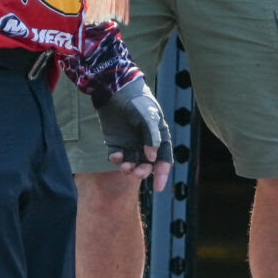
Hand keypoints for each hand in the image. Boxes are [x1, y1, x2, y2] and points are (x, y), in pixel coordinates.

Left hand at [95, 76, 173, 190]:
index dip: (163, 174)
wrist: (114, 90)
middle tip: (136, 173)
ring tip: (125, 168)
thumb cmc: (136, 101)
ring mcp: (130, 144)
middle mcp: (145, 143)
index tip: (159, 187)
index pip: (164, 159)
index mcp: (158, 137)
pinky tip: (115, 156)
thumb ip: (151, 136)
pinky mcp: (116, 143)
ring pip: (132, 164)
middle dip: (143, 172)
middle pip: (147, 165)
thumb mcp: (147, 117)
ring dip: (130, 169)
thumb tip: (152, 157)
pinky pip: (117, 157)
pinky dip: (117, 160)